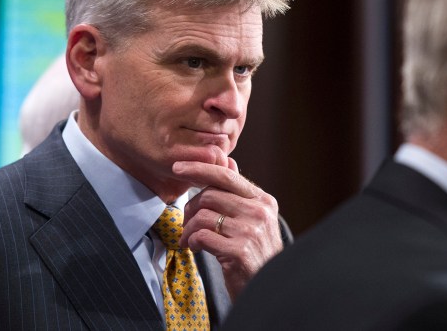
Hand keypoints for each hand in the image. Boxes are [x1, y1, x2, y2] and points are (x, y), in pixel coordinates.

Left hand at [175, 148, 282, 300]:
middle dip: (190, 208)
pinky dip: (192, 241)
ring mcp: (251, 231)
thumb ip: (239, 192)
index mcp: (263, 200)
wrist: (268, 287)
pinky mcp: (240, 251)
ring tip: (189, 240)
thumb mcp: (253, 219)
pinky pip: (202, 236)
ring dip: (188, 229)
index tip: (178, 167)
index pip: (227, 176)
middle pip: (210, 194)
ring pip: (203, 215)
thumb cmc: (256, 253)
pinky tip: (195, 248)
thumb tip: (229, 160)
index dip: (200, 168)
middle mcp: (260, 212)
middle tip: (186, 223)